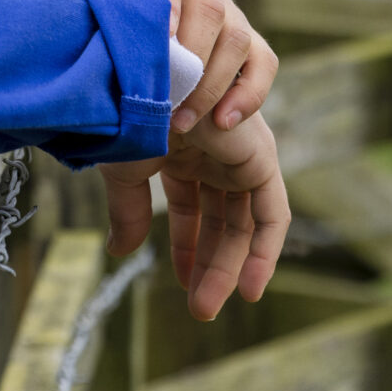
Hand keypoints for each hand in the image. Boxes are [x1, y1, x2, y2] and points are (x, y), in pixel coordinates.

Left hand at [64, 0, 277, 134]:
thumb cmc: (94, 2)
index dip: (163, 4)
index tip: (159, 43)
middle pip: (210, 7)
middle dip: (191, 58)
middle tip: (165, 101)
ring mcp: (225, 5)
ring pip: (238, 36)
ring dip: (213, 84)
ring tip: (180, 122)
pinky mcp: (242, 36)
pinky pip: (263, 61)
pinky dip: (250, 91)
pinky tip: (226, 121)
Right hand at [101, 111, 288, 319]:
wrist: (145, 83)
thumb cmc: (130, 115)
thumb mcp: (125, 173)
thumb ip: (129, 212)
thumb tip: (118, 252)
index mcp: (183, 150)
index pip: (193, 210)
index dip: (188, 248)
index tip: (181, 284)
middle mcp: (216, 153)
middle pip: (223, 220)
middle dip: (211, 264)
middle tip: (198, 308)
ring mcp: (240, 154)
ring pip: (245, 223)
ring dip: (231, 266)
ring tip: (207, 305)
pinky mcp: (260, 157)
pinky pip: (273, 213)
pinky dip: (265, 250)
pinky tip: (248, 286)